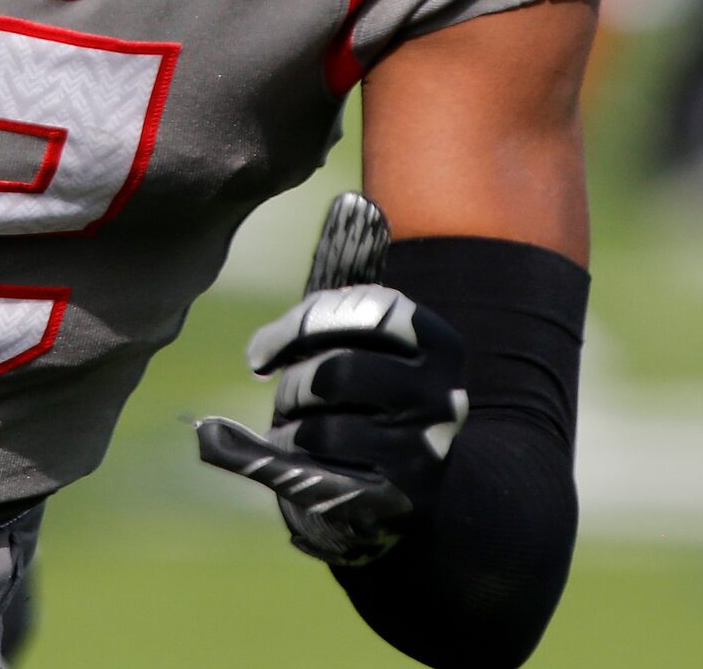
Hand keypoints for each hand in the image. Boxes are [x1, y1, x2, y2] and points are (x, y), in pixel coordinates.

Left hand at [196, 194, 466, 564]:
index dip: (296, 330)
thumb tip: (355, 199)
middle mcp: (443, 394)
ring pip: (319, 431)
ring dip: (290, 435)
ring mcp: (426, 452)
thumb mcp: (364, 337)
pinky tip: (284, 467)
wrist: (426, 491)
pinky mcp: (402, 502)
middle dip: (291, 388)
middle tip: (283, 401)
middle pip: (331, 375)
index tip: (259, 356)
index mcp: (434, 340)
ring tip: (299, 437)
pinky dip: (287, 473)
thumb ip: (345, 282)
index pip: (358, 313)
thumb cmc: (372, 395)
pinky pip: (320, 481)